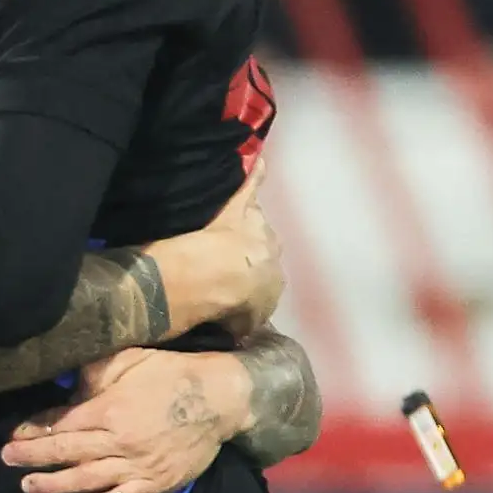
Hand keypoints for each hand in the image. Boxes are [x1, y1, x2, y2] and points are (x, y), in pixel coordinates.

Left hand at [0, 348, 249, 492]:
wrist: (218, 399)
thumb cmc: (170, 373)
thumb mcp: (130, 359)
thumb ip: (95, 371)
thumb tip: (68, 384)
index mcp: (109, 409)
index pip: (63, 423)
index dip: (35, 429)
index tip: (14, 435)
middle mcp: (119, 441)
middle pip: (67, 452)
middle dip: (33, 456)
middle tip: (7, 460)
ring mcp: (137, 466)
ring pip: (87, 479)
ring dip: (54, 484)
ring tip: (28, 486)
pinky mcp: (155, 483)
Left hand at [202, 160, 282, 334]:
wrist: (217, 276)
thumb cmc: (225, 305)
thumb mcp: (240, 324)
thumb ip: (243, 322)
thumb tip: (240, 330)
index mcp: (272, 286)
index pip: (262, 285)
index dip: (244, 287)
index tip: (229, 289)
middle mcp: (274, 255)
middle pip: (263, 253)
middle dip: (246, 257)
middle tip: (221, 262)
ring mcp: (258, 229)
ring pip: (256, 226)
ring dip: (244, 228)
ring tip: (223, 231)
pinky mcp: (240, 208)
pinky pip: (252, 187)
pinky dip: (256, 176)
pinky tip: (259, 163)